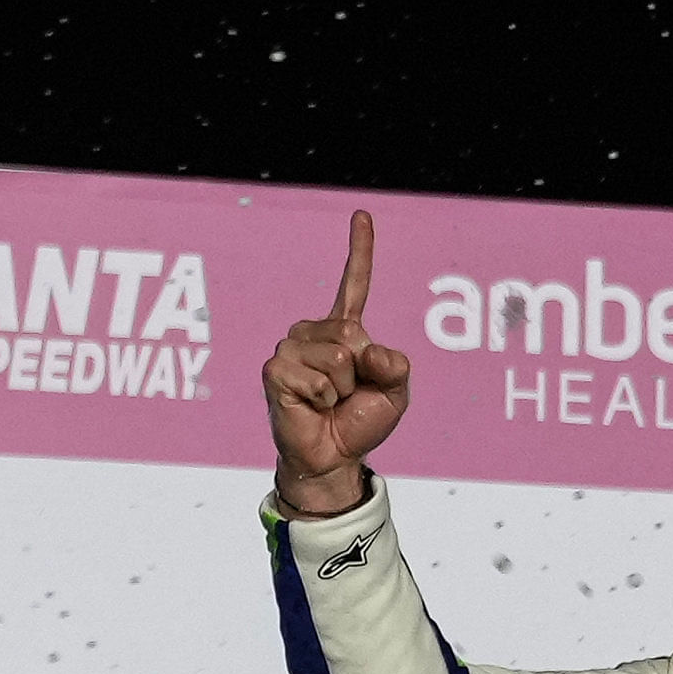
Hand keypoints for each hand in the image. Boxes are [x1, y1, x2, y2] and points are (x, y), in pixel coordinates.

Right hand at [262, 208, 410, 514]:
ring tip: (329, 402)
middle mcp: (314, 333)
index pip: (354, 284)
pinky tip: (312, 406)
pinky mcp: (276, 370)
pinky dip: (324, 397)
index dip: (360, 249)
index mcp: (344, 331)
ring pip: (337, 355)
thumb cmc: (359, 424)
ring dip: (343, 388)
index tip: (362, 214)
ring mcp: (291, 349)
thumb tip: (371, 351)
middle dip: (361, 371)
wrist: (332, 459)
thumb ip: (396, 366)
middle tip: (347, 394)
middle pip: (351, 333)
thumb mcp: (395, 393)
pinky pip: (318, 376)